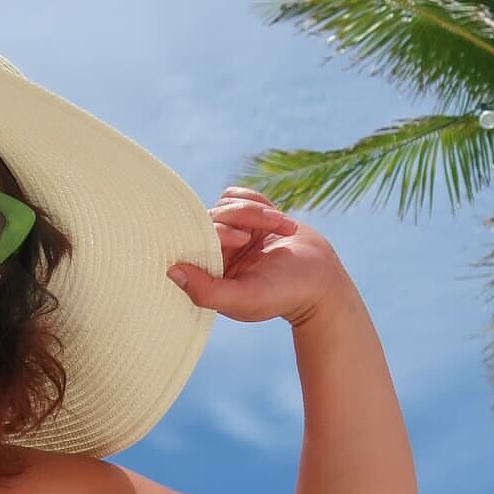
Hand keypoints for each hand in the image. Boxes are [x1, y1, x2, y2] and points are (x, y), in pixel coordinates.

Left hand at [168, 187, 347, 327]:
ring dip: (257, 209)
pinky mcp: (250, 219)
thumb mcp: (244, 298)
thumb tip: (171, 270)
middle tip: (270, 227)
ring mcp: (234, 233)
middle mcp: (217, 253)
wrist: (322, 280)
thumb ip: (206, 290)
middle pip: (212, 216)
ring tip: (285, 225)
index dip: (217, 231)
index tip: (242, 238)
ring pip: (227, 203)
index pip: (195, 239)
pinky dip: (259, 201)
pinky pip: (240, 195)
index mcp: (209, 274)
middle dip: (242, 216)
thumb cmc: (283, 294)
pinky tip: (278, 218)